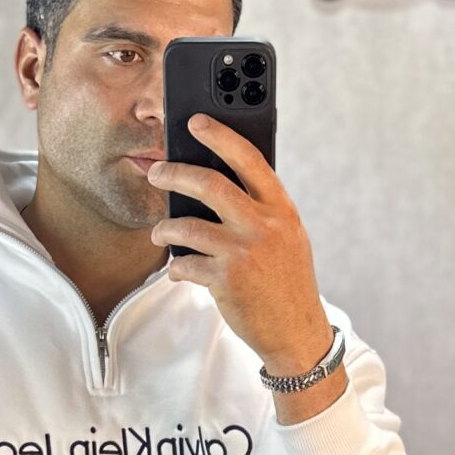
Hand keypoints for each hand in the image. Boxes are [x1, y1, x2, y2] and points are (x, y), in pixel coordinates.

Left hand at [146, 115, 332, 377]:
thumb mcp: (288, 237)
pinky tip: (178, 269)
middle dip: (174, 173)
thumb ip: (261, 210)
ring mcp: (244, 252)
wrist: (297, 333)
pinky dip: (176, 267)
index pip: (249, 159)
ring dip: (165, 228)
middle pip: (209, 183)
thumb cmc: (287, 282)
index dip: (220, 135)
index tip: (196, 122)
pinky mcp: (226, 280)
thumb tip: (218, 185)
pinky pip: (186, 264)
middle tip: (156, 172)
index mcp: (281, 209)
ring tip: (159, 233)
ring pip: (188, 225)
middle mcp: (264, 225)